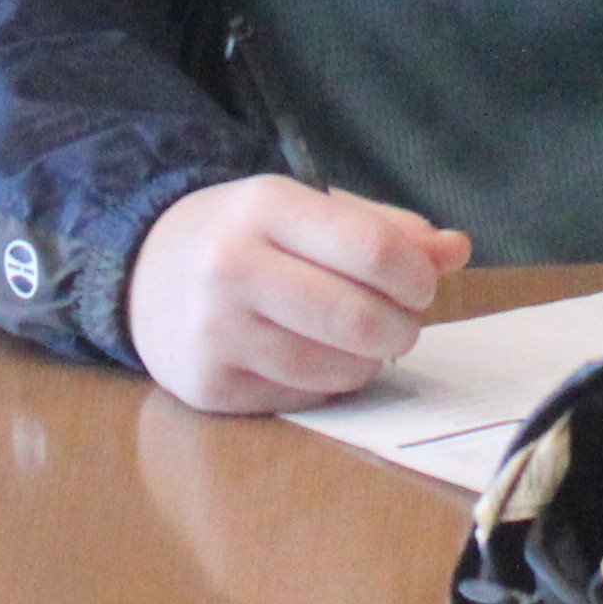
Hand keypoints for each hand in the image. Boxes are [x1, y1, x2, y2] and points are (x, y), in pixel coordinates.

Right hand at [125, 175, 471, 413]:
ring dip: (368, 360)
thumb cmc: (247, 237)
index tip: (423, 285)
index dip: (417, 276)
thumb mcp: (308, 211)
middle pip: (360, 318)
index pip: (372, 249)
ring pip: (337, 368)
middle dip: (403, 327)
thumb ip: (385, 229)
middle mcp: (232, 266)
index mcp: (264, 204)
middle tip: (403, 322)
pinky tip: (315, 357)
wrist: (145, 273)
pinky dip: (327, 384)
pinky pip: (304, 399)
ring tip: (359, 339)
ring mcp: (216, 331)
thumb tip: (456, 250)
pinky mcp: (209, 385)